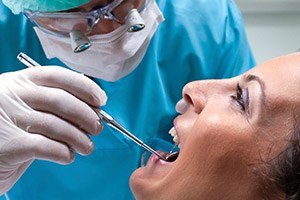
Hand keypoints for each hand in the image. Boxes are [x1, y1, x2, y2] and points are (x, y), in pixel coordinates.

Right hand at [0, 66, 106, 193]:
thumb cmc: (13, 128)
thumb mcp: (28, 105)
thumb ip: (54, 103)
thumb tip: (93, 111)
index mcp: (21, 81)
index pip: (58, 75)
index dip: (84, 86)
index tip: (101, 100)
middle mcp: (12, 95)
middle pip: (60, 100)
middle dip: (86, 115)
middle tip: (97, 128)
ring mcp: (8, 118)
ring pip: (56, 125)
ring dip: (79, 138)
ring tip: (88, 146)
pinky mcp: (8, 144)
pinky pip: (45, 146)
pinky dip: (63, 152)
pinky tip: (67, 156)